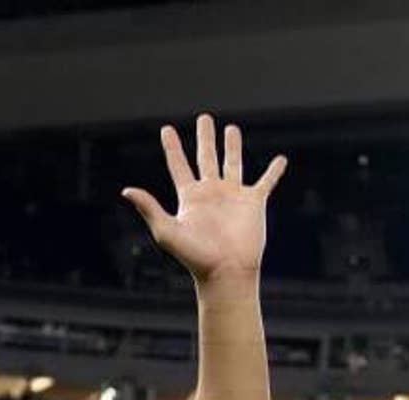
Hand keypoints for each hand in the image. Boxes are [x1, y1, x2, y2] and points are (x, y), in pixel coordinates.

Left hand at [122, 115, 285, 285]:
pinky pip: (266, 182)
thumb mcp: (167, 231)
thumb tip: (127, 191)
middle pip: (206, 157)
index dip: (172, 147)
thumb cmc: (195, 257)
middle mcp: (211, 193)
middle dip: (205, 137)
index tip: (166, 129)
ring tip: (231, 129)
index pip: (179, 165)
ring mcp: (233, 196)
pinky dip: (274, 171)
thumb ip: (149, 208)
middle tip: (204, 118)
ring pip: (233, 163)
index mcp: (190, 197)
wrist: (226, 272)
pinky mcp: (254, 203)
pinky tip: (281, 160)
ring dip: (233, 146)